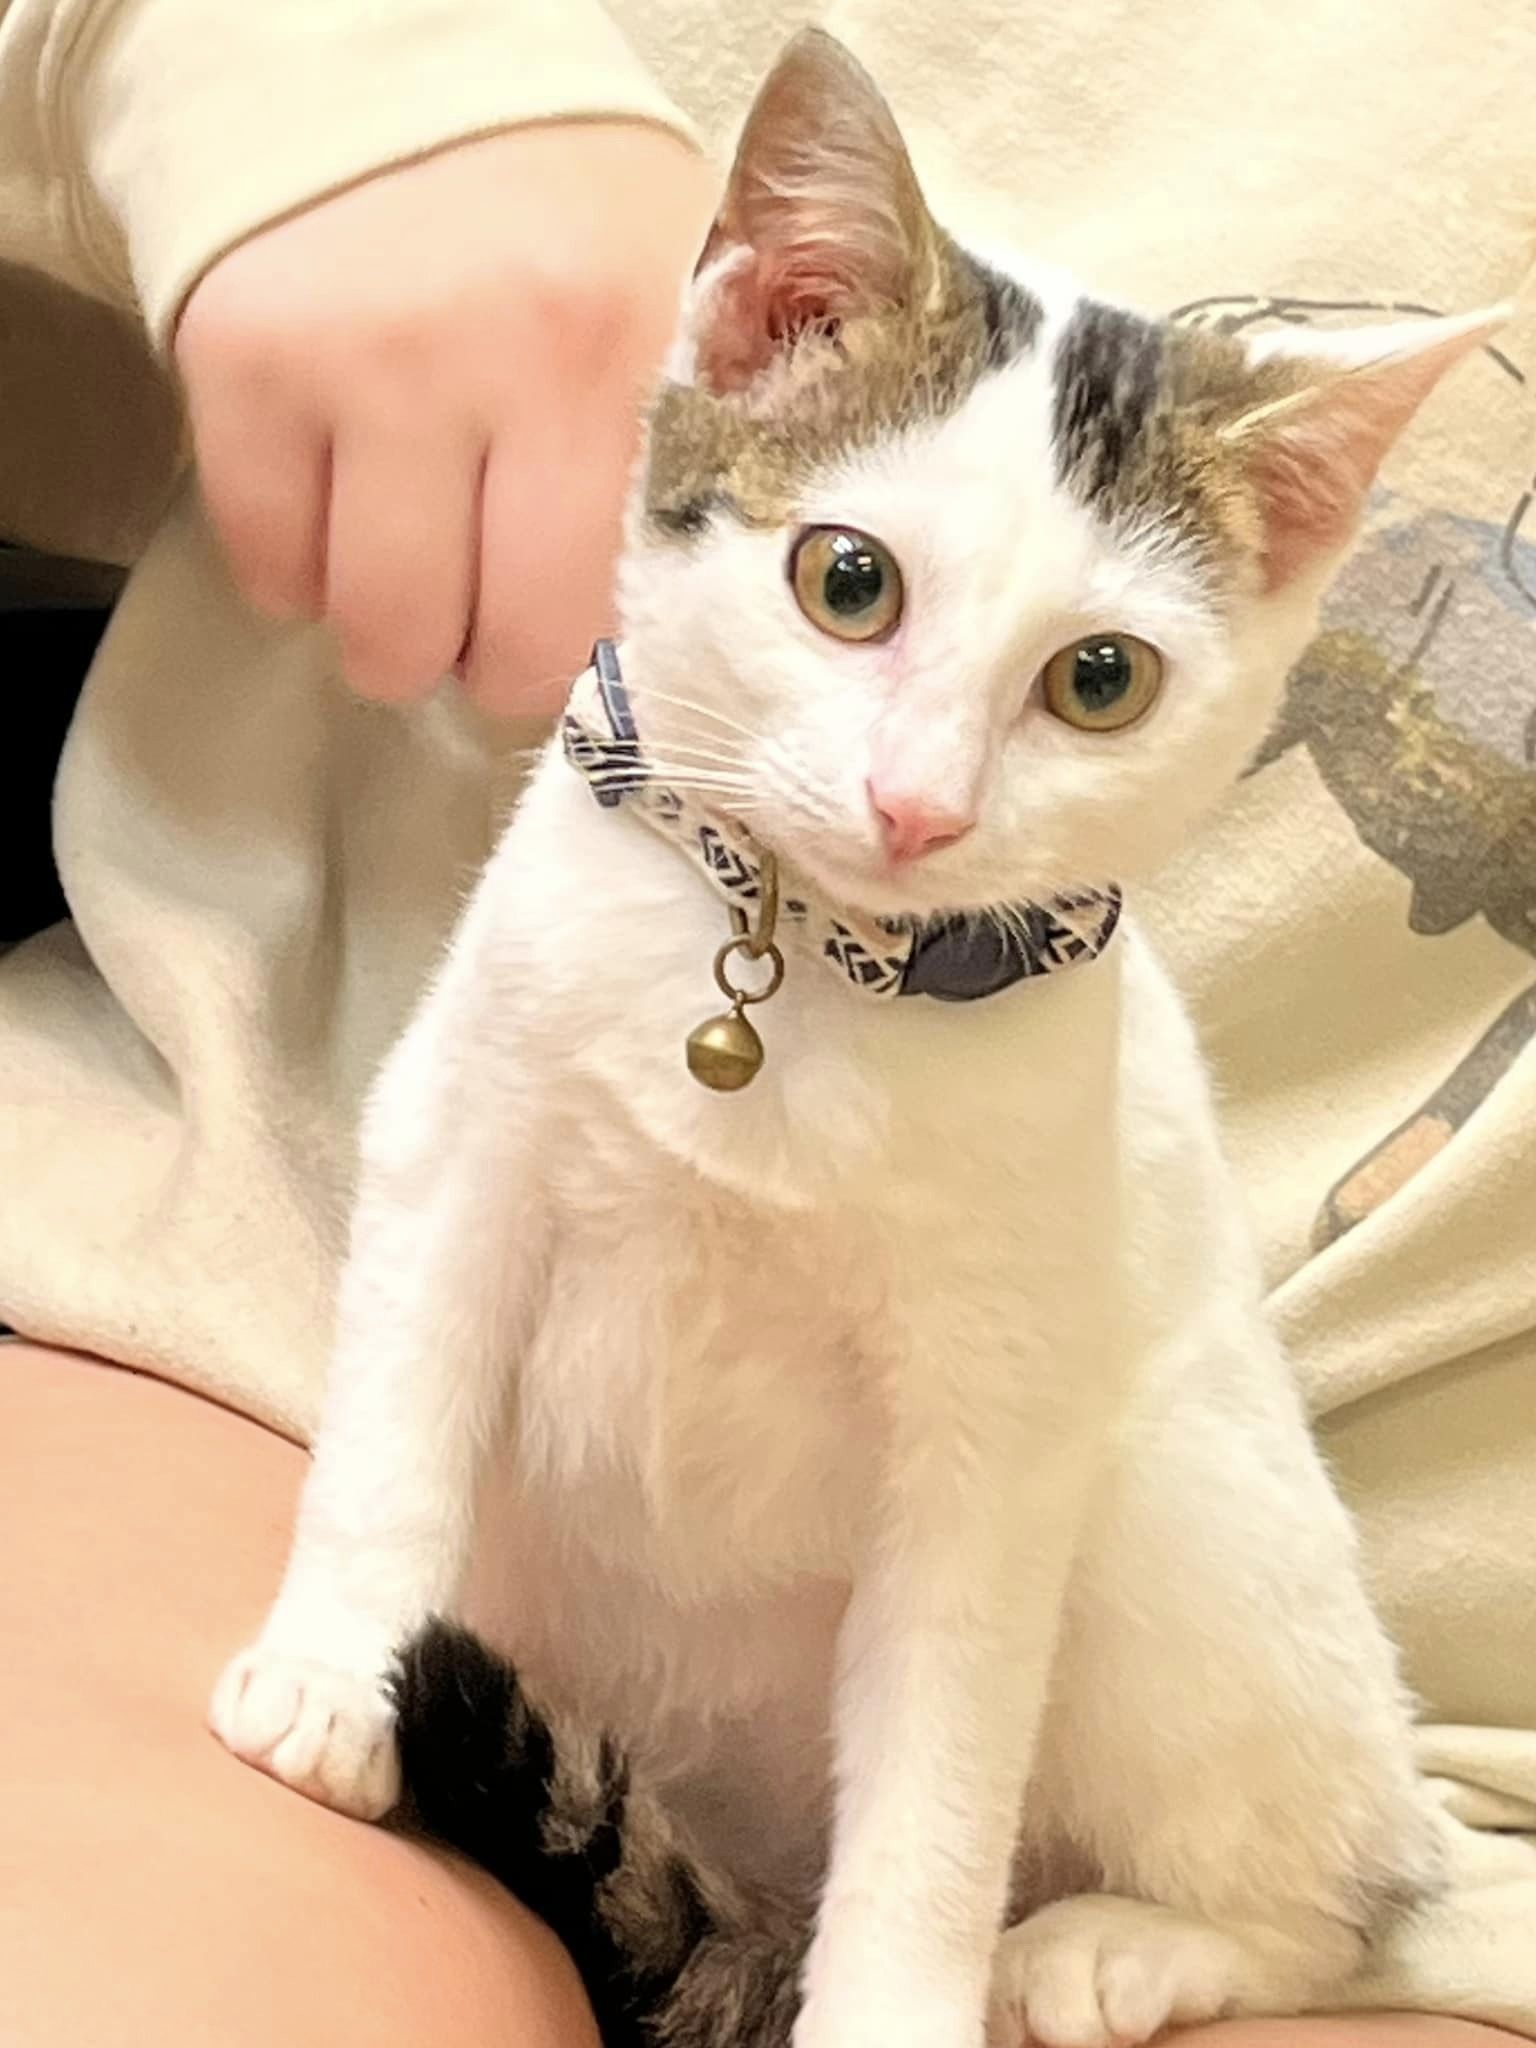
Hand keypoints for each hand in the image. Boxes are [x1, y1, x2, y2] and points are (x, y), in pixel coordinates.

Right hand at [176, 123, 713, 714]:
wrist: (385, 61)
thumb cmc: (555, 206)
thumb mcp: (673, 293)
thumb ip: (690, 444)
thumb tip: (679, 615)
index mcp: (627, 356)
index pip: (615, 607)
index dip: (591, 658)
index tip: (577, 646)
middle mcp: (498, 359)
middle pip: (499, 647)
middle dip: (491, 664)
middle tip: (486, 622)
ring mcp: (360, 363)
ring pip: (379, 630)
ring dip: (393, 637)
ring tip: (412, 571)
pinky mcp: (243, 361)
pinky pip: (268, 566)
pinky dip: (297, 576)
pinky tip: (334, 517)